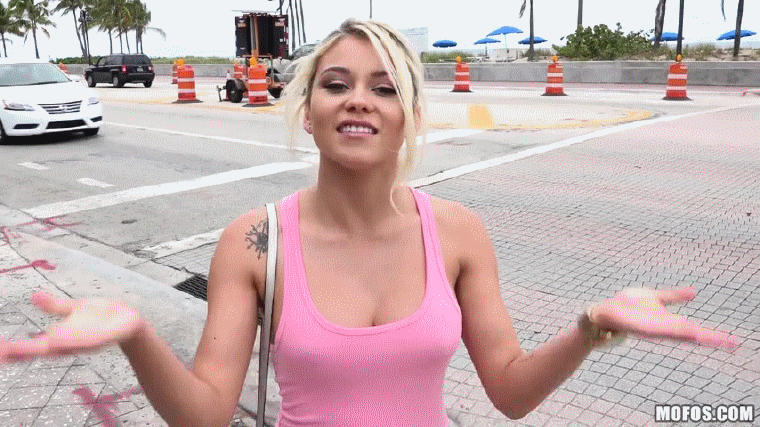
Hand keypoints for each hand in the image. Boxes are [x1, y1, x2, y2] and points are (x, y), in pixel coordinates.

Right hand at [0, 291, 143, 362]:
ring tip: (29, 344)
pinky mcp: (103, 338)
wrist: (128, 320)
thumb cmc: (100, 317)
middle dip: (21, 352)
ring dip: (48, 346)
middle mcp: (69, 343)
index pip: (31, 346)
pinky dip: (73, 341)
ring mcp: (85, 342)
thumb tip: (34, 296)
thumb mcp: (74, 309)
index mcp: (60, 337)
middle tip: (1, 354)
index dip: (13, 349)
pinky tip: (57, 339)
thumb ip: (55, 306)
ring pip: (64, 347)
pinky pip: (87, 341)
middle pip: (41, 350)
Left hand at [590, 287, 739, 349]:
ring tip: (720, 340)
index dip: (715, 336)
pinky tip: (691, 332)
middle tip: (734, 344)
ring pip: (681, 334)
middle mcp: (666, 328)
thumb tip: (694, 293)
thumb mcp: (655, 298)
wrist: (606, 310)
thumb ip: (673, 296)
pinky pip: (662, 330)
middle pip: (694, 335)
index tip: (734, 342)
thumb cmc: (628, 306)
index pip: (697, 330)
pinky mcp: (644, 327)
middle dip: (713, 340)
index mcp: (670, 323)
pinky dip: (676, 331)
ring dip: (699, 337)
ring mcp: (656, 329)